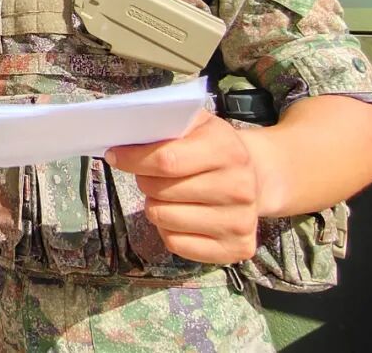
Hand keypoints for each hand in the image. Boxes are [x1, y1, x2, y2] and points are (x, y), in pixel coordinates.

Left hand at [105, 109, 258, 263]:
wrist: (257, 176)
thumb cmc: (215, 147)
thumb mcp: (197, 123)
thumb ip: (165, 122)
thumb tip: (125, 132)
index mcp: (228, 151)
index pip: (166, 161)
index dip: (133, 159)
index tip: (115, 155)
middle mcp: (239, 188)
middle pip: (160, 192)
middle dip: (144, 181)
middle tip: (151, 175)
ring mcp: (240, 222)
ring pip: (163, 219)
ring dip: (155, 205)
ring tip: (167, 194)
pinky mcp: (236, 249)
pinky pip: (176, 244)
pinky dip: (167, 230)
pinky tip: (180, 214)